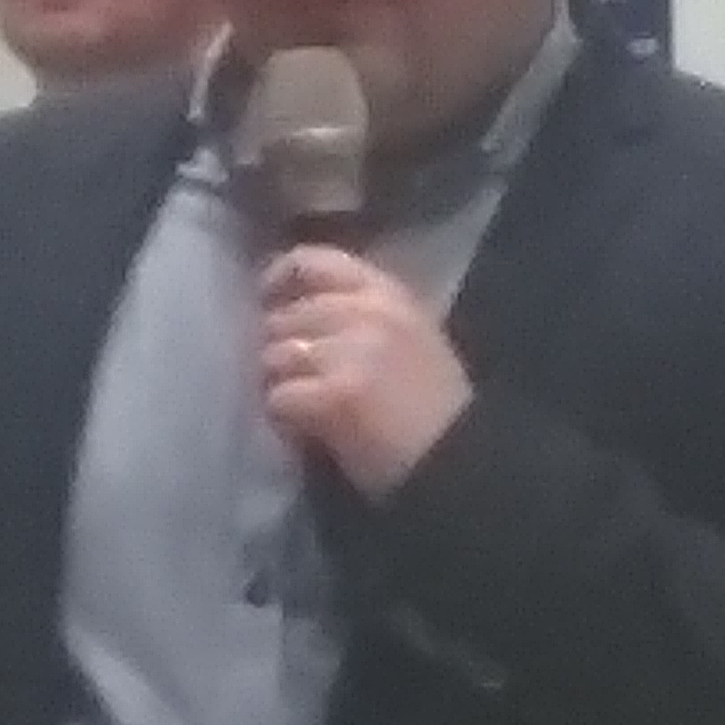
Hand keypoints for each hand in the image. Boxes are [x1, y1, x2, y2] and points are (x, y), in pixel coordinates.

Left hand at [259, 248, 472, 494]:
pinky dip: (282, 418)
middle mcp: (368, 312)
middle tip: (293, 379)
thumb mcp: (407, 336)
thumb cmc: (432, 408)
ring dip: (277, 385)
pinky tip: (302, 430)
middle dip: (278, 349)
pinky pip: (279, 397)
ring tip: (298, 408)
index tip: (267, 301)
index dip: (279, 278)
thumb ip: (357, 313)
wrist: (457, 463)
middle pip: (283, 316)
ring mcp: (351, 352)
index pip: (313, 261)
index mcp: (387, 292)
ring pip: (274, 356)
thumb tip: (291, 309)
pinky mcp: (335, 396)